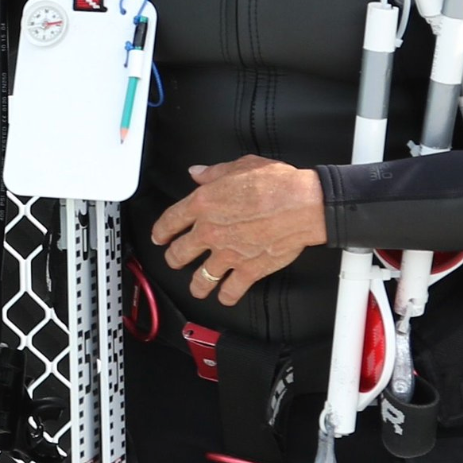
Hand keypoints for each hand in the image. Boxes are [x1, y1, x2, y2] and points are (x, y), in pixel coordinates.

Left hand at [149, 156, 325, 307]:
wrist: (302, 204)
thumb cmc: (276, 184)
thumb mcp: (240, 166)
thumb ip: (214, 172)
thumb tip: (198, 173)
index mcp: (204, 204)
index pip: (170, 221)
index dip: (161, 231)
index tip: (160, 237)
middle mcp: (210, 231)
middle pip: (179, 253)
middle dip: (174, 258)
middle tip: (175, 260)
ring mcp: (228, 254)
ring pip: (201, 279)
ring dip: (197, 285)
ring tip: (197, 287)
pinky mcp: (248, 270)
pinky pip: (230, 291)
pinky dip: (227, 296)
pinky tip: (226, 295)